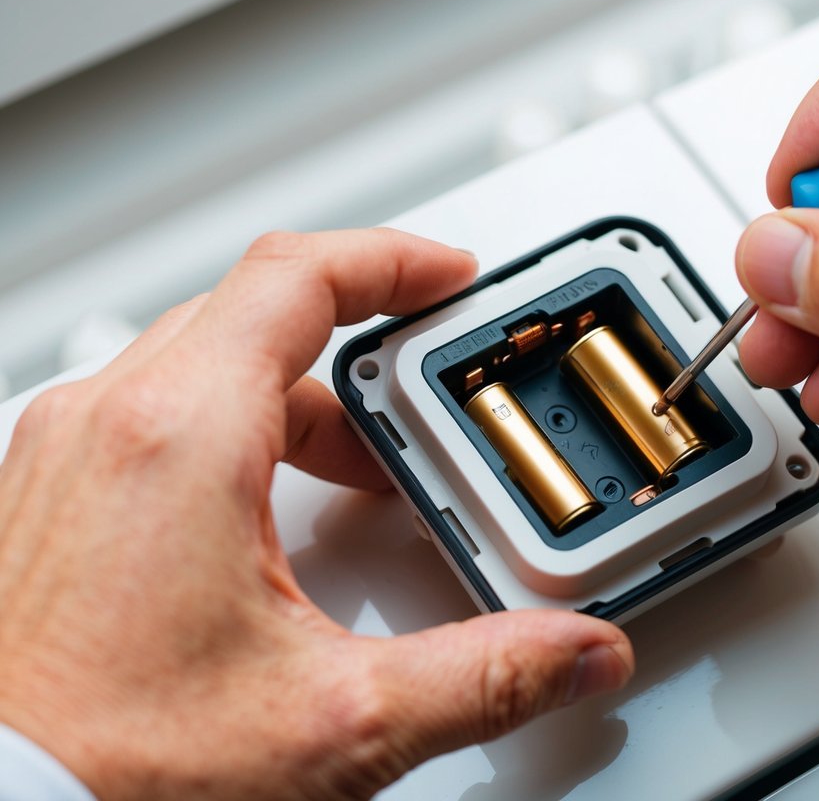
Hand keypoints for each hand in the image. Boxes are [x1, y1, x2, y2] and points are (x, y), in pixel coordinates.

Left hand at [0, 229, 633, 798]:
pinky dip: (234, 436)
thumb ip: (483, 678)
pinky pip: (156, 418)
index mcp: (178, 438)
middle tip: (426, 405)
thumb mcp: (333, 723)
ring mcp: (63, 458)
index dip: (391, 260)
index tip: (447, 277)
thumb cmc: (99, 770)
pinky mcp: (45, 500)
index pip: (298, 277)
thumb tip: (573, 652)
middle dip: (360, 352)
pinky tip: (270, 519)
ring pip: (205, 368)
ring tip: (361, 480)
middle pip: (259, 318)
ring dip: (298, 402)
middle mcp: (106, 426)